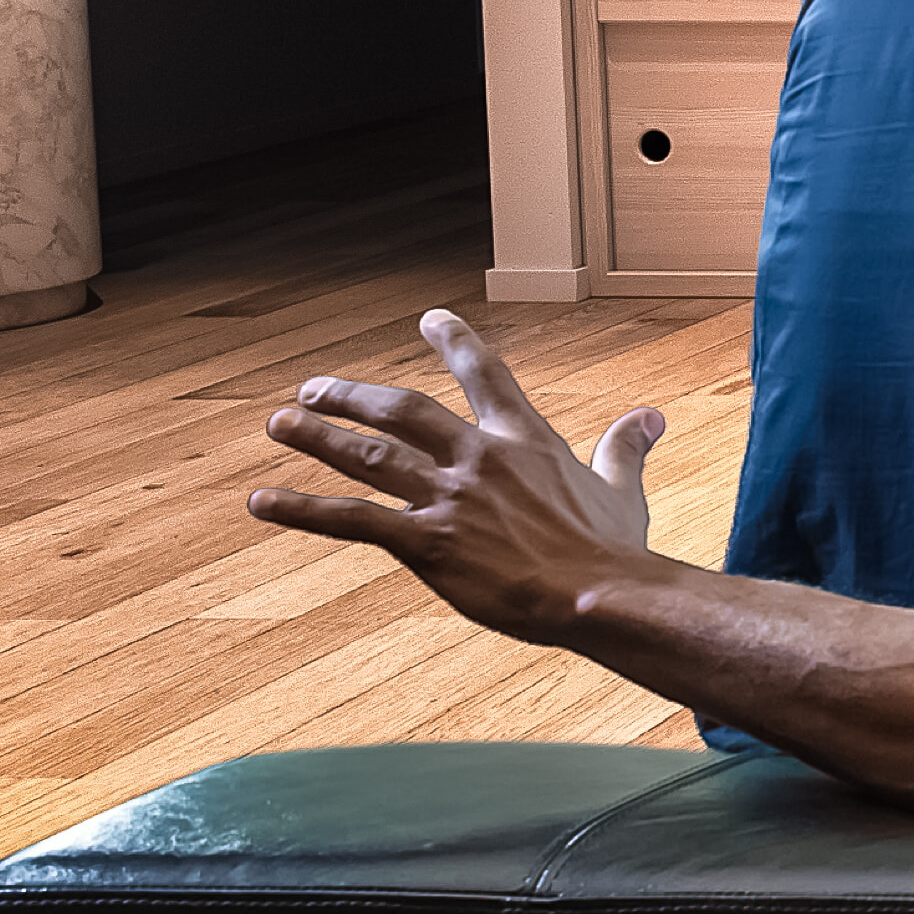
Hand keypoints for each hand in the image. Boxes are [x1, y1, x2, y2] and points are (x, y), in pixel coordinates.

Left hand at [247, 307, 670, 640]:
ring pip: (369, 456)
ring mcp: (449, 498)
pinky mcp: (426, 542)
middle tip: (314, 390)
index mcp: (525, 441)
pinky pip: (352, 520)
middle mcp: (480, 458)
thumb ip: (625, 448)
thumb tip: (651, 416)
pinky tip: (263, 502)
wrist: (599, 595)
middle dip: (353, 396)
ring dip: (317, 438)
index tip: (430, 318)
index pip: (487, 375)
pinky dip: (302, 509)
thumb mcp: (623, 491)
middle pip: (403, 411)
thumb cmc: (615, 551)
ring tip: (279, 423)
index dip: (456, 343)